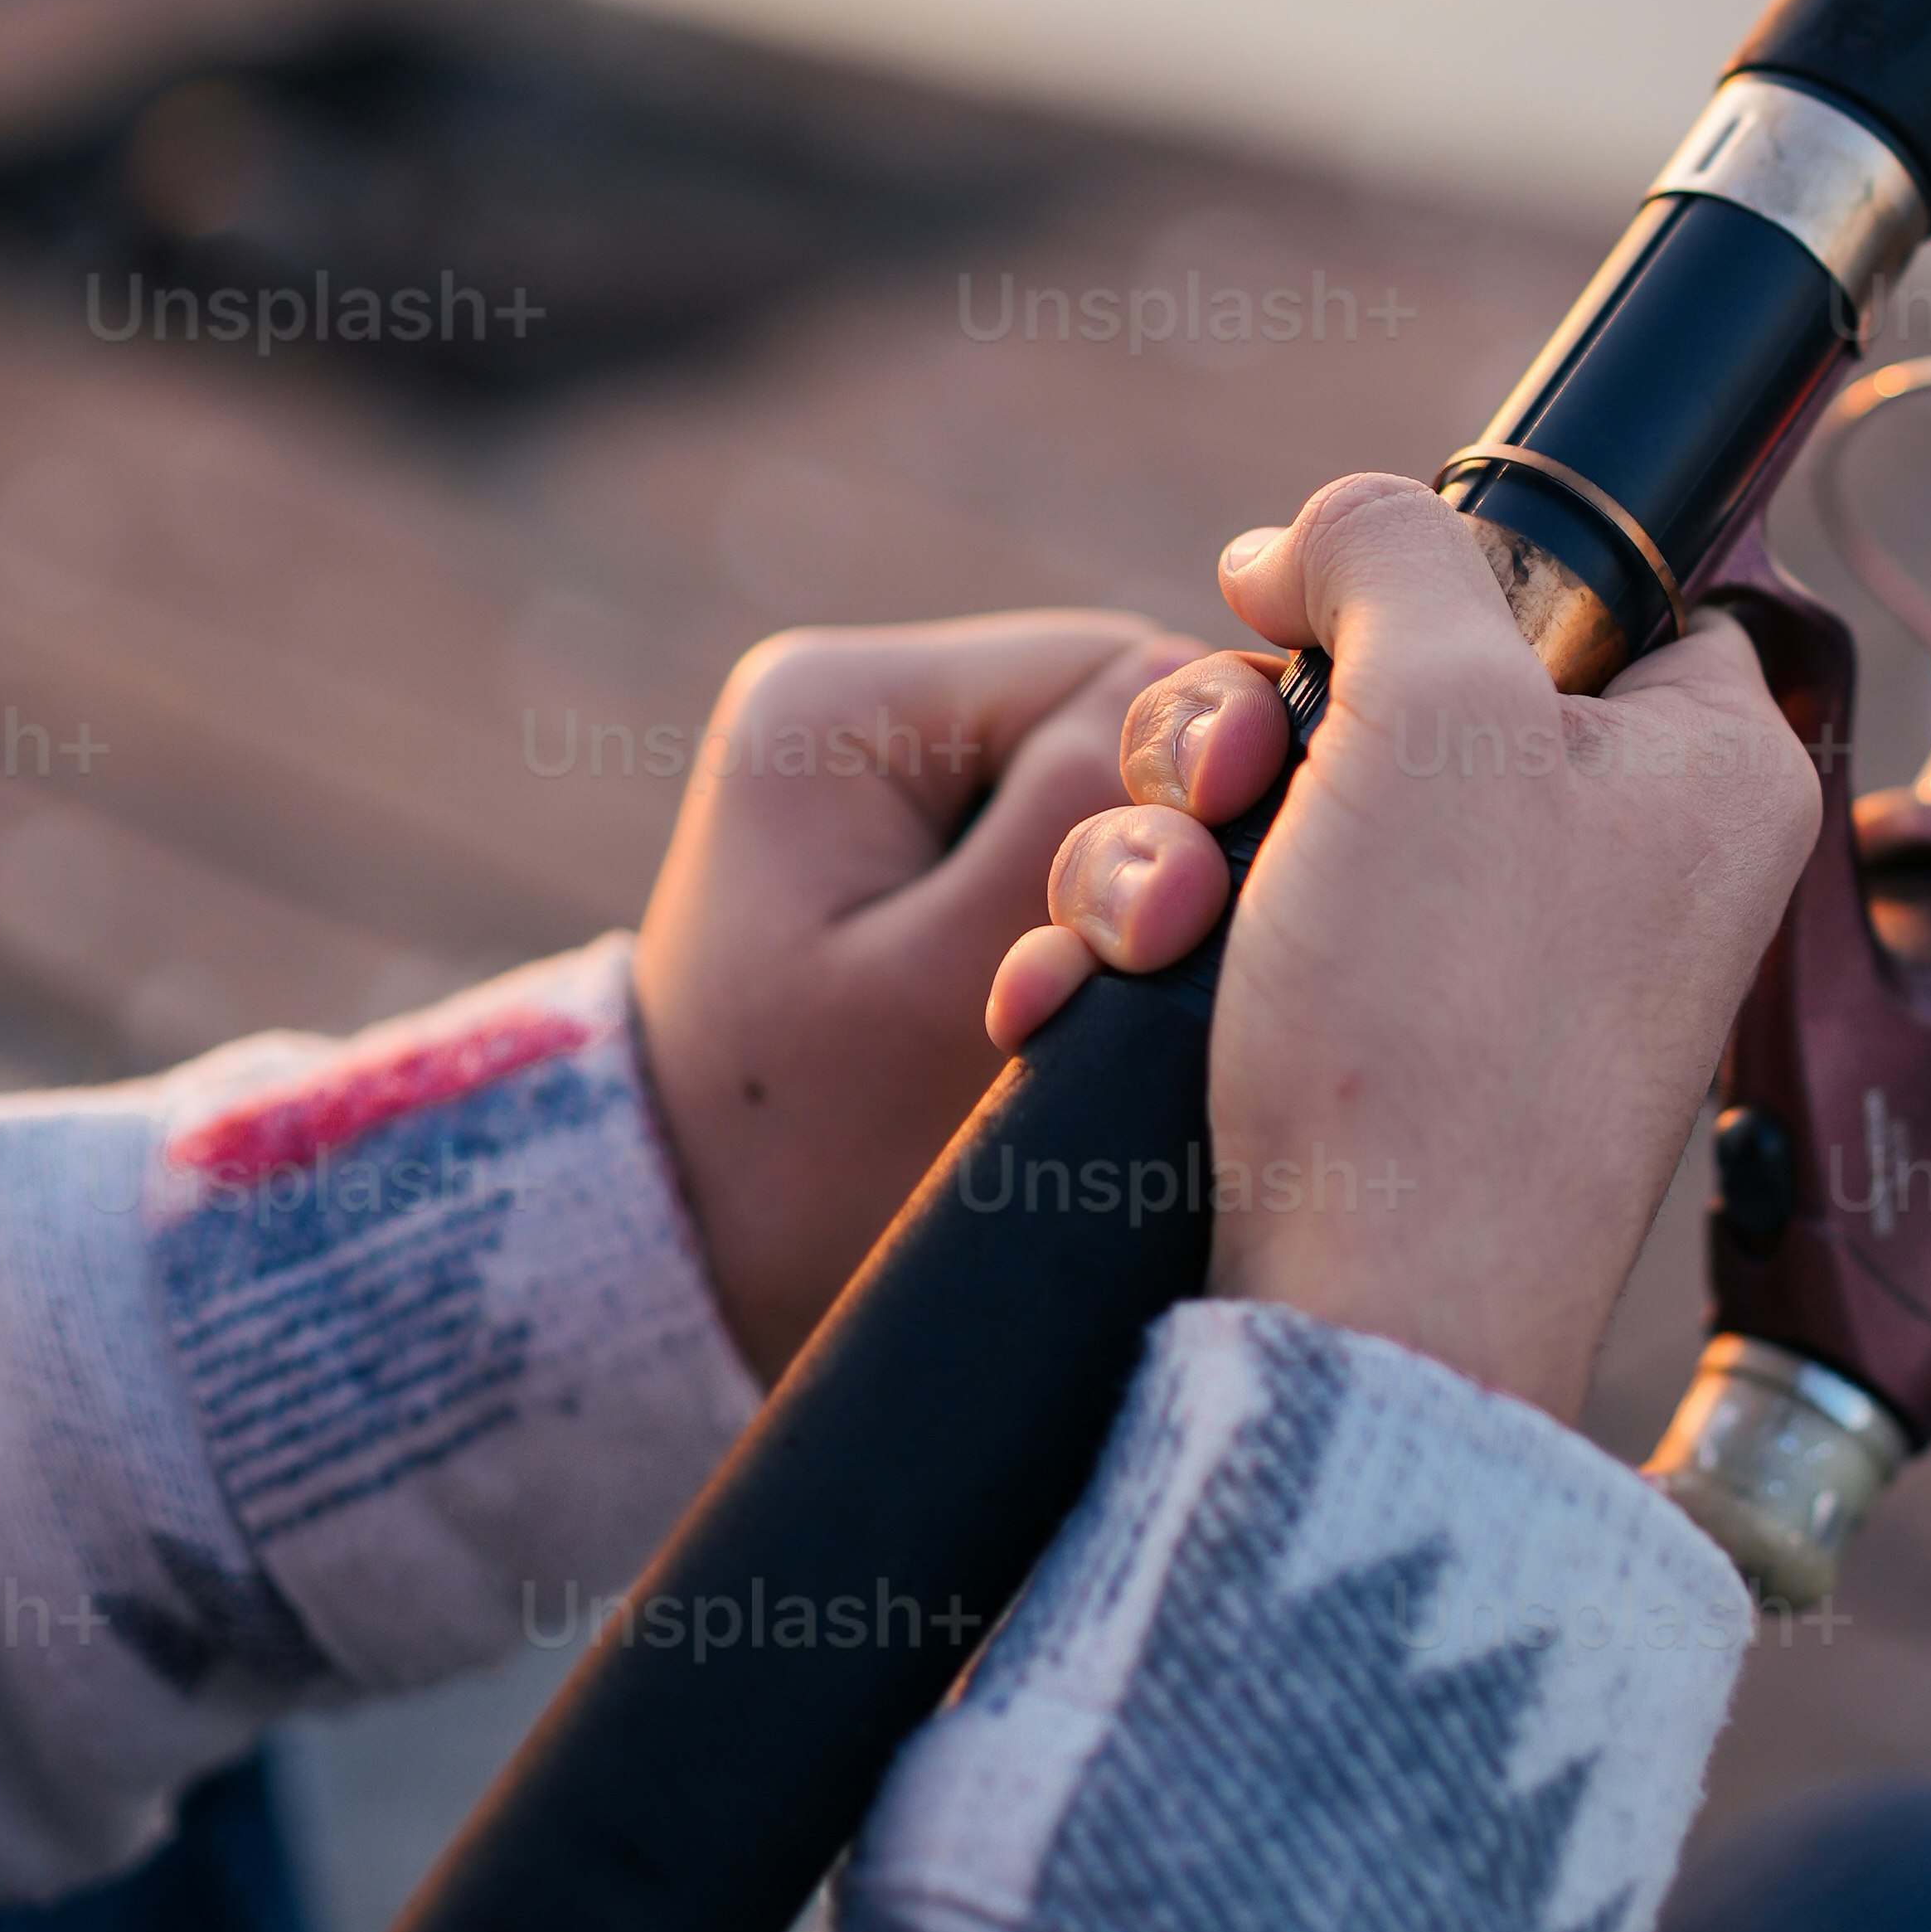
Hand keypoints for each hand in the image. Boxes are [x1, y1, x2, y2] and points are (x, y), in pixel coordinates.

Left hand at [635, 611, 1177, 1378]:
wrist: (693, 1255)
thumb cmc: (805, 1147)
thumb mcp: (941, 987)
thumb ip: (1082, 835)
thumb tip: (1237, 717)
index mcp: (846, 701)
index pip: (1113, 676)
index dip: (1184, 789)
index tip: (1158, 934)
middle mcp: (869, 704)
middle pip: (1119, 713)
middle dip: (1159, 833)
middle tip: (1138, 963)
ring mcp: (899, 770)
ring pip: (1113, 778)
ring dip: (1139, 878)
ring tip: (1103, 988)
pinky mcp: (928, 840)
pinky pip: (1072, 831)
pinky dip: (1103, 907)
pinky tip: (1094, 978)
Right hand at [984, 475, 1820, 1425]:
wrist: (1365, 1319)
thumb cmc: (1442, 1024)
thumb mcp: (1438, 705)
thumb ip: (1393, 551)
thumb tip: (1324, 538)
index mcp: (1703, 767)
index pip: (1601, 585)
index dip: (1432, 569)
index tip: (1301, 602)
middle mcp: (1621, 865)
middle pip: (1400, 691)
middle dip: (1244, 728)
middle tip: (1218, 789)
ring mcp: (1497, 972)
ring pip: (1292, 811)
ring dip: (1163, 846)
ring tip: (1144, 929)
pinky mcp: (1383, 1061)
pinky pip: (1249, 943)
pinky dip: (1153, 955)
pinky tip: (1083, 993)